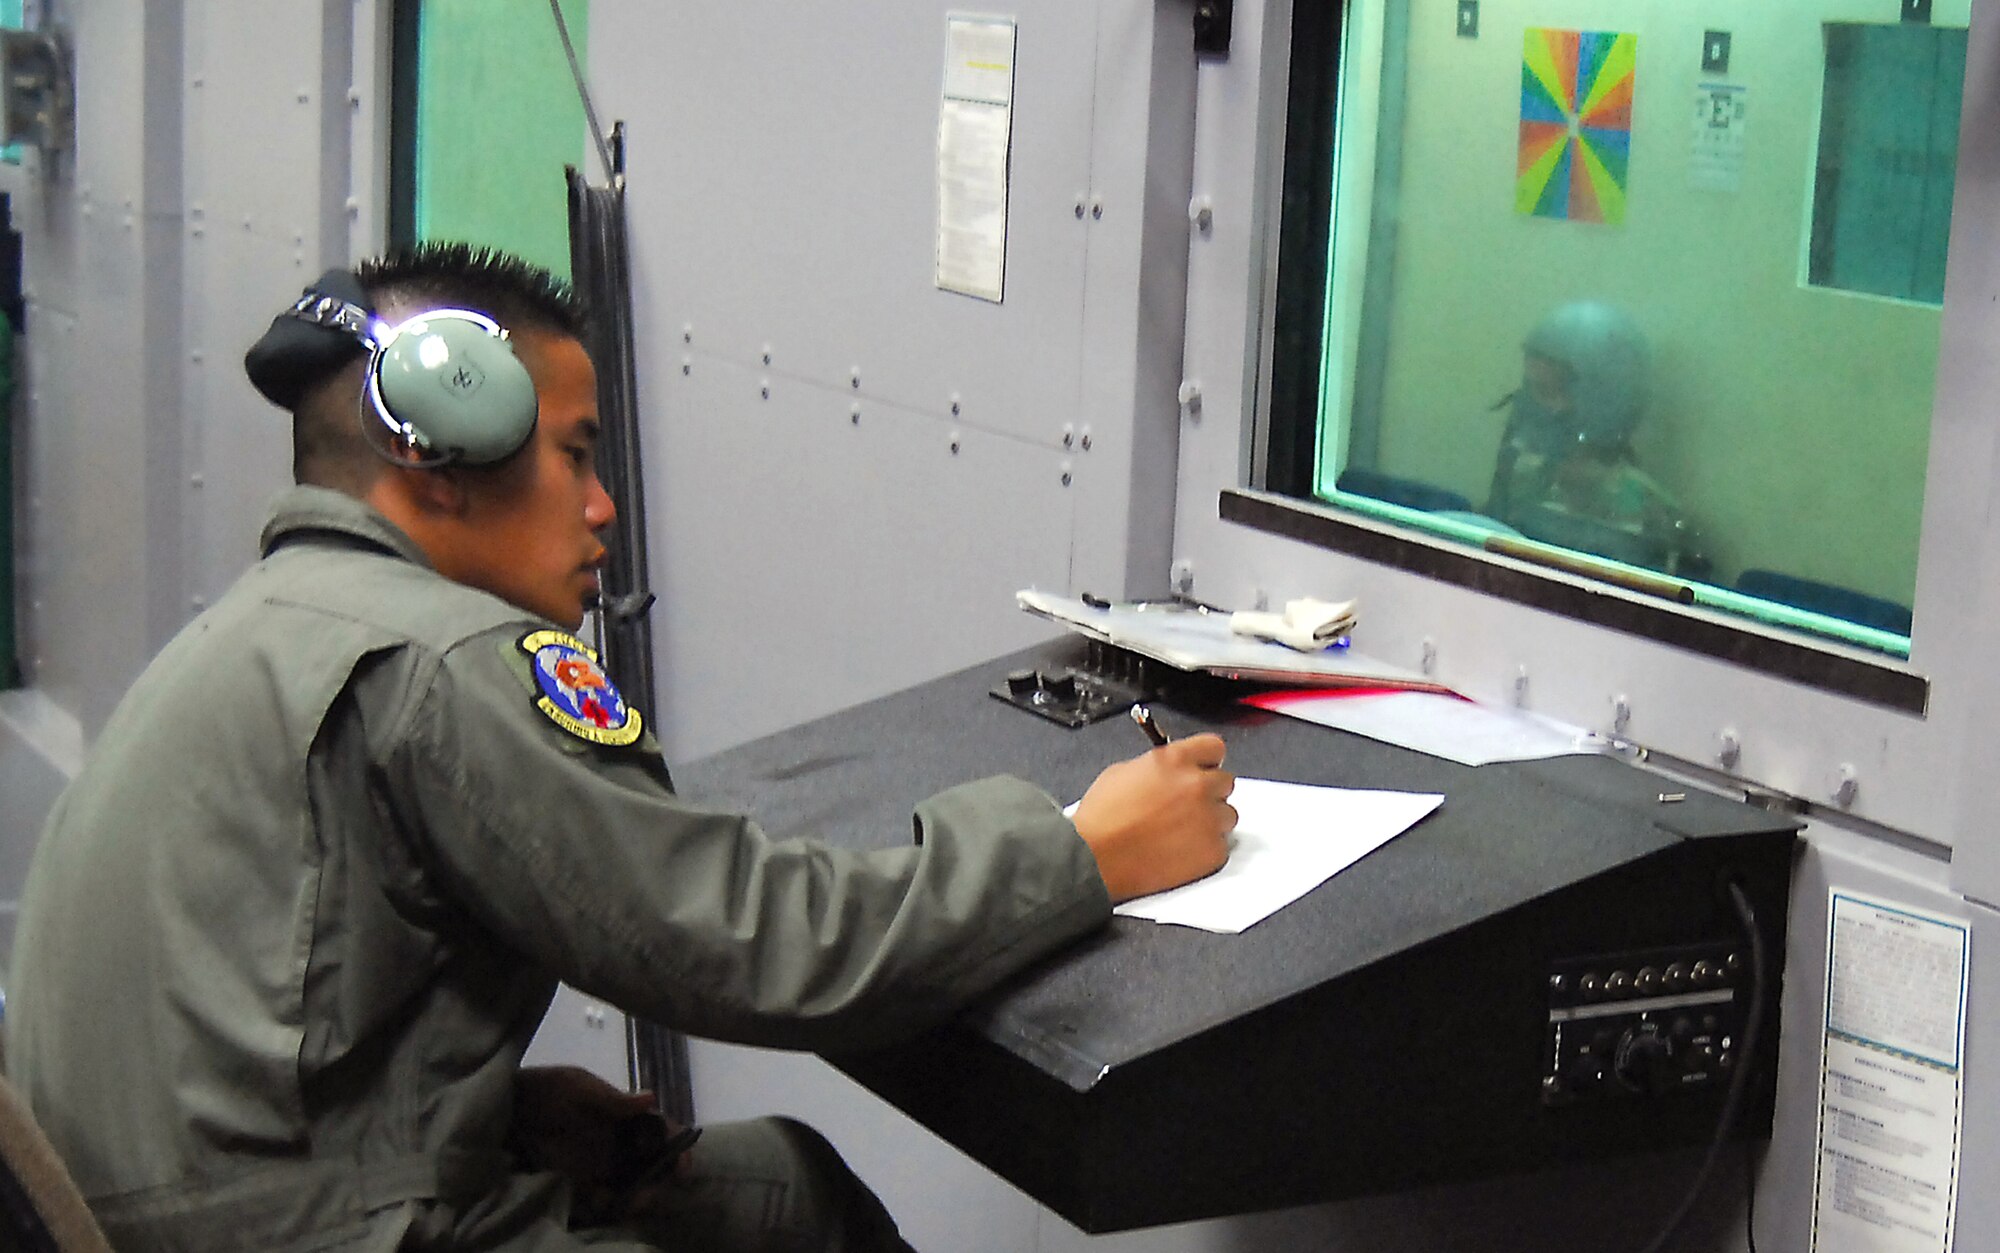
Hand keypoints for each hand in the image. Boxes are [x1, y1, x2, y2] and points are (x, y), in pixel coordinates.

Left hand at [509, 1066, 692, 1221]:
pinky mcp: (579, 1181)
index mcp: (626, 1115)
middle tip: (647, 1196)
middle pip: (653, 1164)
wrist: (507, 1110)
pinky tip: (597, 1201)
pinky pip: (601, 1198)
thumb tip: (652, 1098)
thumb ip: (611, 1098)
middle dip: (657, 1182)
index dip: (678, 1147)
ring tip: (620, 1202)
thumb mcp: (577, 1086)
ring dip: (634, 1197)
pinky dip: (605, 1204)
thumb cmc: (547, 1090)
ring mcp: (600, 1163)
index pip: (662, 1131)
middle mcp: (620, 1141)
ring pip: (631, 1184)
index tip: (681, 1169)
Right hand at [1071, 733, 1236, 902]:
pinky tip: (1180, 853)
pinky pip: (1220, 846)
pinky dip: (1205, 850)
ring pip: (1228, 815)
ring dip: (1210, 821)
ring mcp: (1208, 819)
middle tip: (1186, 807)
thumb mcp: (1122, 772)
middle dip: (1208, 793)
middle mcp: (1198, 785)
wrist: (1095, 858)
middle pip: (1225, 782)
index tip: (1202, 769)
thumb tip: (1170, 771)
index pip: (1214, 747)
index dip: (1207, 760)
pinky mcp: (1212, 851)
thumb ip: (1157, 766)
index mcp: (1176, 760)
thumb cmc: (1101, 818)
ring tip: (1182, 833)